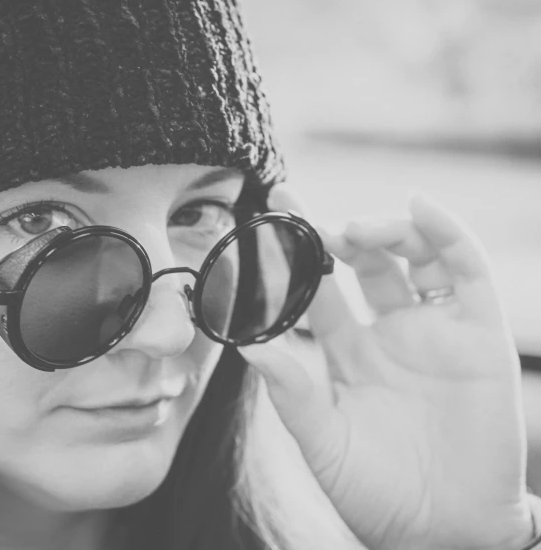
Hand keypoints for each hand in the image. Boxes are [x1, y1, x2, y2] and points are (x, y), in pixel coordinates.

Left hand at [239, 184, 534, 549]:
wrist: (444, 532)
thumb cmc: (375, 493)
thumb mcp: (324, 441)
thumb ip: (291, 391)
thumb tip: (245, 345)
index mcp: (346, 353)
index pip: (315, 290)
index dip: (294, 255)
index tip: (269, 215)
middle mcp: (387, 332)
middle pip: (360, 262)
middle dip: (333, 233)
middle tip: (305, 215)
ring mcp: (432, 329)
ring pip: (410, 257)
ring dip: (383, 230)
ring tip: (352, 231)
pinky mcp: (478, 333)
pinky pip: (465, 272)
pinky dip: (447, 234)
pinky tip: (419, 207)